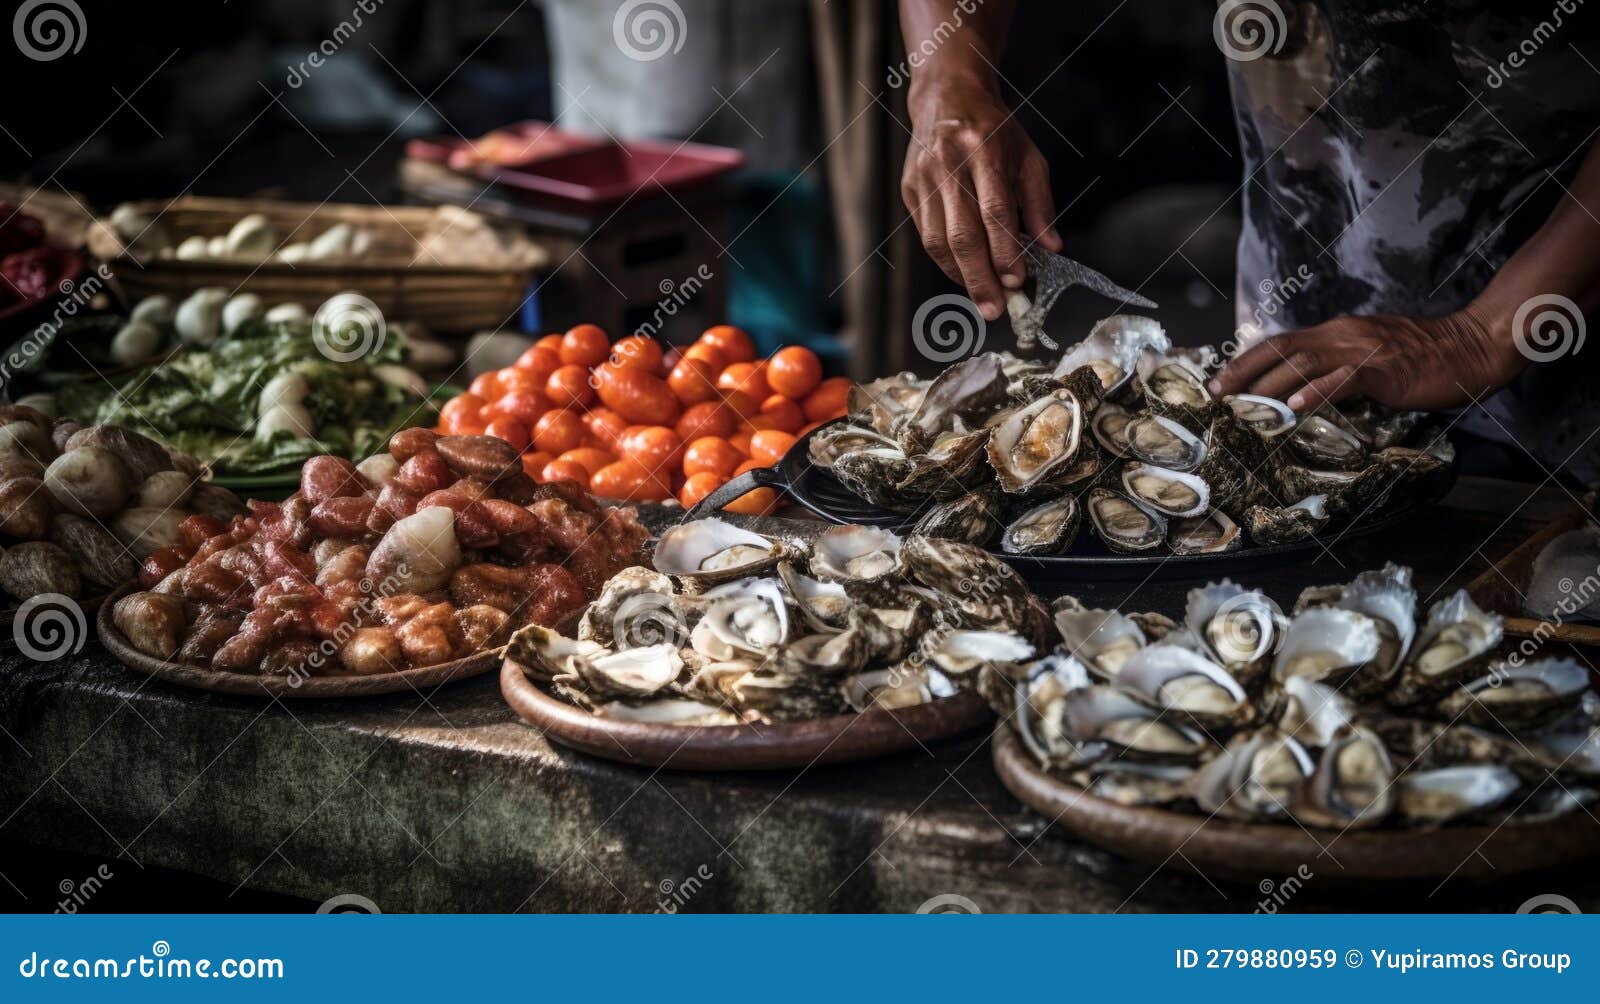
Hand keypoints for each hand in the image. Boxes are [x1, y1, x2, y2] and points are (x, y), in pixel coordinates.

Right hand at [902, 81, 1061, 319]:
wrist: (947, 96)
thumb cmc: (995, 130)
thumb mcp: (1028, 156)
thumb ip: (1040, 203)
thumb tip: (1052, 247)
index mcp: (984, 150)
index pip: (994, 211)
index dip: (1005, 250)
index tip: (1017, 281)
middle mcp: (949, 163)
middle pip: (962, 233)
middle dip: (980, 277)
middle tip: (996, 308)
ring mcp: (924, 177)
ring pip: (938, 240)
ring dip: (961, 276)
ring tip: (982, 299)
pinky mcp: (909, 189)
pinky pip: (927, 235)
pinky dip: (946, 261)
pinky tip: (964, 275)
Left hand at [1208, 310, 1526, 411]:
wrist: (1470, 347)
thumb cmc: (1422, 358)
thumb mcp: (1370, 357)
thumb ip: (1337, 369)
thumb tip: (1303, 393)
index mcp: (1337, 333)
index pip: (1281, 343)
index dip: (1246, 360)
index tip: (1219, 380)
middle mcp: (1343, 335)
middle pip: (1280, 349)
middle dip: (1243, 371)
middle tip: (1215, 393)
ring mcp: (1363, 350)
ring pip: (1304, 364)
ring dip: (1269, 386)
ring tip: (1243, 405)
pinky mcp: (1385, 369)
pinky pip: (1344, 379)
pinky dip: (1317, 392)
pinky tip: (1296, 407)